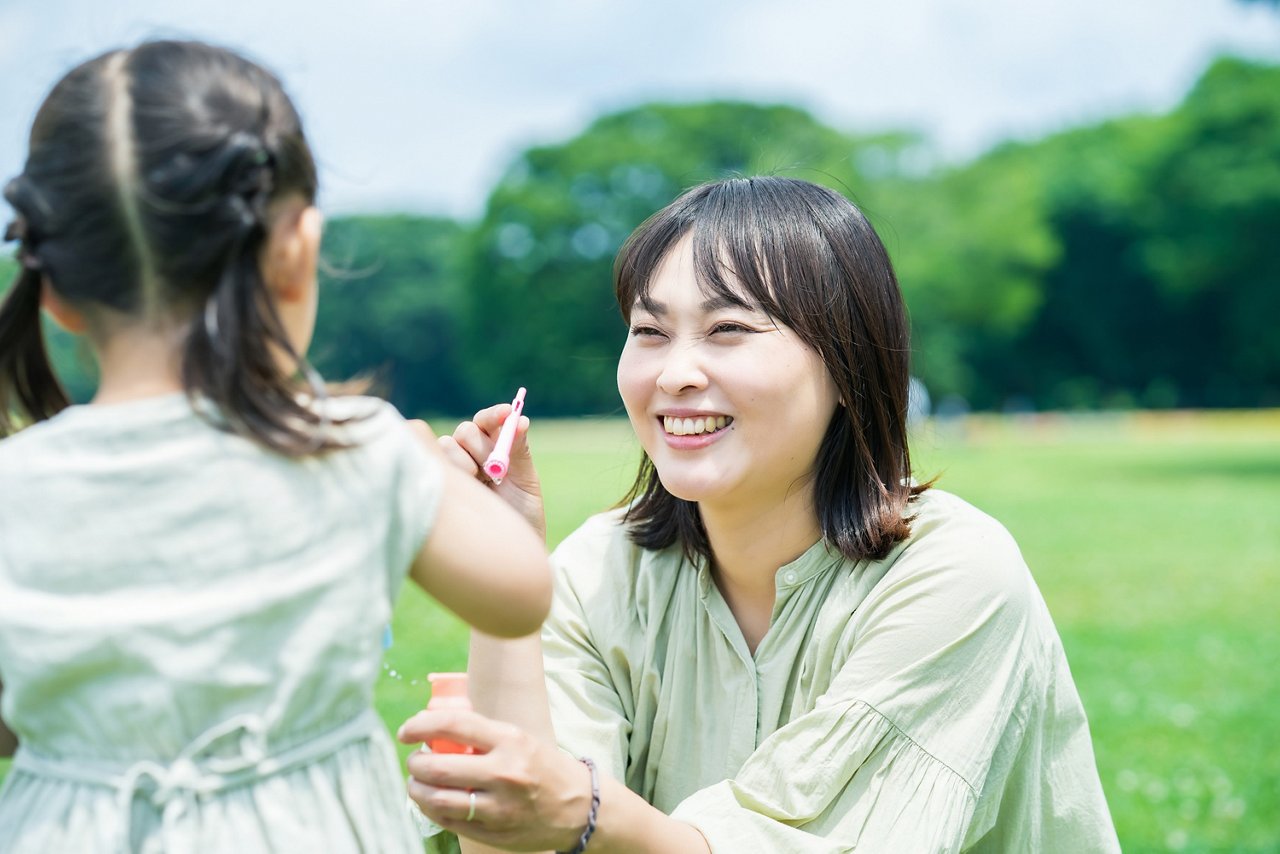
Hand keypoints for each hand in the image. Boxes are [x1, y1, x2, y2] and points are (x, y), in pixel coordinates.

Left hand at [399, 708, 590, 851]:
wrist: (579, 807)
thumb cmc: (542, 766)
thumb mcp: (519, 738)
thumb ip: (480, 733)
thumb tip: (433, 720)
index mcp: (510, 740)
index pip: (454, 725)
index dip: (421, 725)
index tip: (407, 731)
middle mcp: (504, 773)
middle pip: (438, 767)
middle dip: (415, 762)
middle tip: (414, 759)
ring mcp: (498, 808)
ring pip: (437, 799)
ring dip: (416, 788)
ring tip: (417, 782)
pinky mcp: (493, 833)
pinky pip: (448, 821)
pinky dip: (431, 809)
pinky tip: (431, 801)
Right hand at [432, 403, 545, 540]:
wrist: (508, 551)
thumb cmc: (522, 515)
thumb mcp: (526, 481)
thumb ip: (520, 451)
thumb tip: (520, 420)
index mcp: (496, 446)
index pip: (488, 421)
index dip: (495, 415)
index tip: (505, 413)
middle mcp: (471, 453)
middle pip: (466, 430)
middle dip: (481, 445)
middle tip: (494, 468)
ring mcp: (453, 467)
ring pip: (447, 444)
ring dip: (465, 461)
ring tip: (479, 484)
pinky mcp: (437, 482)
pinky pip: (433, 463)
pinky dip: (449, 470)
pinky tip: (463, 487)